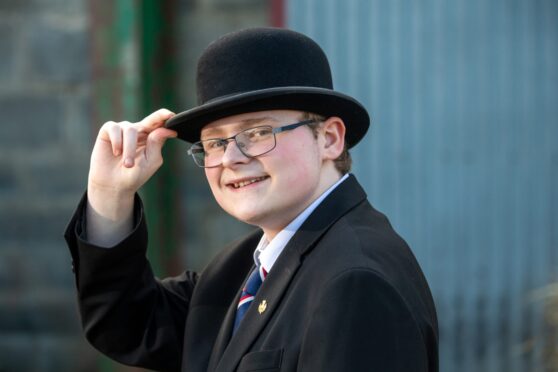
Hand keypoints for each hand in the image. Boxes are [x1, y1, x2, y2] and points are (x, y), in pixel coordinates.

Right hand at [86, 109, 176, 245]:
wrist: (113, 187)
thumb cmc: (134, 177)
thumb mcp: (150, 164)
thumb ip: (156, 147)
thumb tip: (165, 130)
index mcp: (150, 138)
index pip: (159, 123)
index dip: (164, 116)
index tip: (171, 114)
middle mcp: (137, 131)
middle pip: (145, 122)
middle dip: (145, 135)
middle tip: (142, 152)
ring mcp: (121, 131)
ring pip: (128, 128)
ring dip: (128, 148)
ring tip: (126, 165)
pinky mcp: (106, 133)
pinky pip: (112, 128)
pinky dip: (115, 141)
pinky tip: (115, 153)